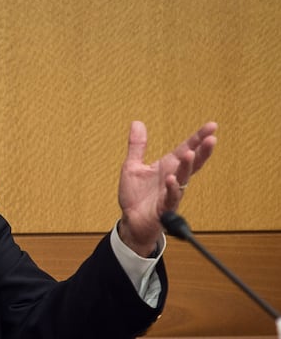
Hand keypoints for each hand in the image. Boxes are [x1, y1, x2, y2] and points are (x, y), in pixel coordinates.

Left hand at [117, 121, 216, 256]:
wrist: (131, 221)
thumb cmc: (136, 196)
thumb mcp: (132, 166)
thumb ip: (137, 146)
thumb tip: (137, 123)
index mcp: (168, 167)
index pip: (186, 149)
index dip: (198, 138)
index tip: (212, 125)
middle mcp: (173, 178)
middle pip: (191, 163)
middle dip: (202, 151)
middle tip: (212, 138)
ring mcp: (170, 193)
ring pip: (183, 179)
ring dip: (187, 167)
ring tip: (190, 154)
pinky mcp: (164, 208)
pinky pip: (170, 197)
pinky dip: (172, 188)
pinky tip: (172, 179)